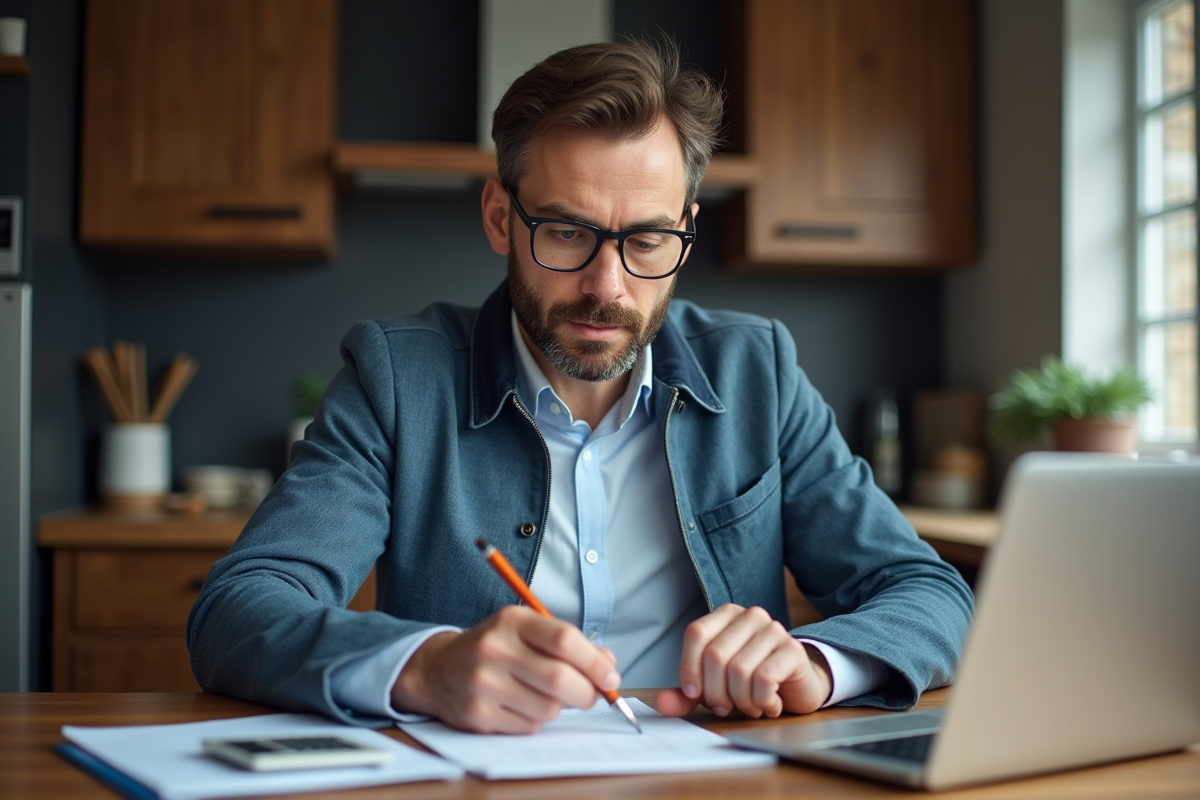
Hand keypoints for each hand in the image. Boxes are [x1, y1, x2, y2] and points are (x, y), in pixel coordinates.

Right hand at [390, 605, 619, 732]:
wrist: (438, 668)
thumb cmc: (495, 647)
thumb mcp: (527, 630)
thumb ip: (569, 644)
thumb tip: (608, 665)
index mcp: (512, 621)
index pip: (564, 640)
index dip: (595, 662)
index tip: (611, 677)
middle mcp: (494, 649)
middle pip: (559, 679)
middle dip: (587, 693)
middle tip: (592, 695)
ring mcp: (483, 683)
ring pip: (548, 708)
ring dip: (558, 708)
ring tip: (543, 695)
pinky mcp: (477, 714)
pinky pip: (528, 727)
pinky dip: (535, 721)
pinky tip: (520, 705)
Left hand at [652, 603, 831, 718]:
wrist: (797, 686)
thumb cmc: (751, 681)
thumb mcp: (714, 686)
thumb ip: (686, 694)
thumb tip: (661, 704)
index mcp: (726, 615)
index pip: (696, 634)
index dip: (689, 668)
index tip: (694, 693)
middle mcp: (750, 616)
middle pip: (715, 655)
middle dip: (715, 692)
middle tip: (725, 707)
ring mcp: (774, 630)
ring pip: (739, 670)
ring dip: (741, 700)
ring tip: (749, 705)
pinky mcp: (792, 650)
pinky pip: (764, 679)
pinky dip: (761, 700)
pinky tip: (768, 702)